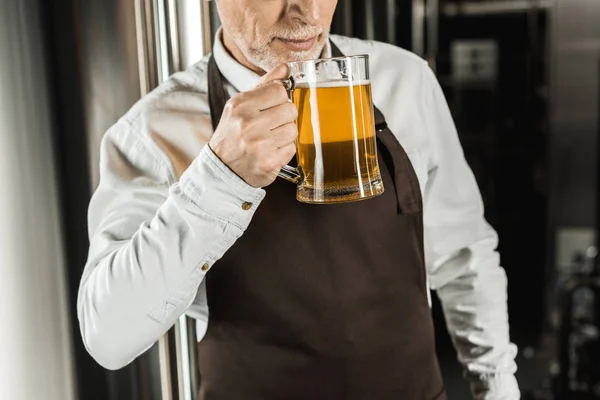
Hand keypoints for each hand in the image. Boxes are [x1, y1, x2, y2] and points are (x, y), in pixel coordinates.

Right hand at [208, 64, 297, 187]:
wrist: (222, 168)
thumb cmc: (233, 133)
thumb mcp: (241, 105)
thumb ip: (265, 85)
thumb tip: (285, 68)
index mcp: (241, 105)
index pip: (279, 91)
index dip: (280, 99)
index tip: (272, 106)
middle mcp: (249, 124)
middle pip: (290, 110)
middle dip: (284, 117)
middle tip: (271, 124)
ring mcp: (259, 145)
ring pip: (293, 130)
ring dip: (285, 134)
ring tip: (270, 138)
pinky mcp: (269, 163)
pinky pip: (292, 149)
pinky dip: (284, 150)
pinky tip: (270, 151)